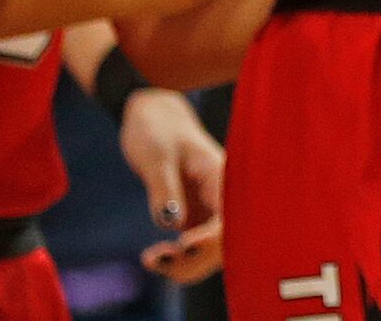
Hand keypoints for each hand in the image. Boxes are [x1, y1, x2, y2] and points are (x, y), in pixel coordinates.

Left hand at [118, 86, 225, 284]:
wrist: (152, 117)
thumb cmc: (157, 129)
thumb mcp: (157, 156)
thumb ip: (164, 189)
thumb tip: (171, 224)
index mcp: (222, 176)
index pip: (230, 217)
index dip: (211, 238)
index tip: (183, 245)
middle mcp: (223, 197)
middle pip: (224, 243)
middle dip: (195, 259)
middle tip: (155, 257)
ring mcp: (210, 209)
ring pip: (211, 252)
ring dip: (185, 264)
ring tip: (151, 259)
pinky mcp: (196, 216)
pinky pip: (195, 249)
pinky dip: (178, 260)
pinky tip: (154, 257)